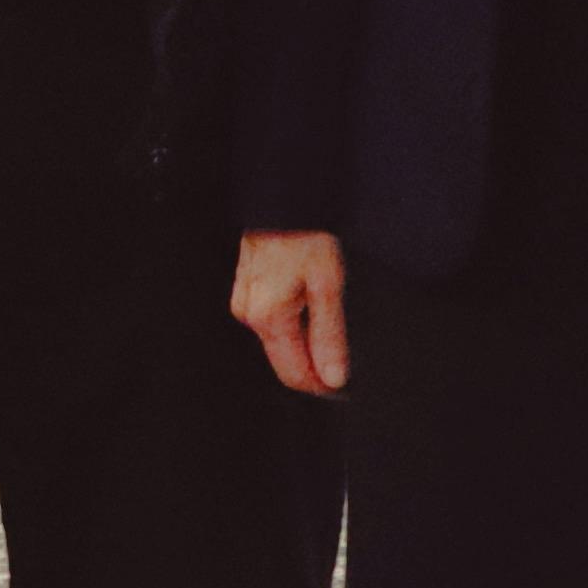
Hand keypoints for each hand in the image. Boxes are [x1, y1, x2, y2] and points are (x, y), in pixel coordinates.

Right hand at [230, 231, 349, 393]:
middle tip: (341, 353)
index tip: (342, 384)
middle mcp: (250, 316)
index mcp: (269, 317)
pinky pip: (271, 322)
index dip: (321, 385)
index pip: (294, 374)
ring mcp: (244, 304)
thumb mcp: (328, 285)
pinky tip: (307, 305)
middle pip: (285, 361)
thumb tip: (334, 375)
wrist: (284, 203)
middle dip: (313, 363)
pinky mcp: (246, 293)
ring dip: (303, 342)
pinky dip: (292, 324)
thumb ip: (330, 335)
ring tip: (325, 316)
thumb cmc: (304, 236)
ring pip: (279, 342)